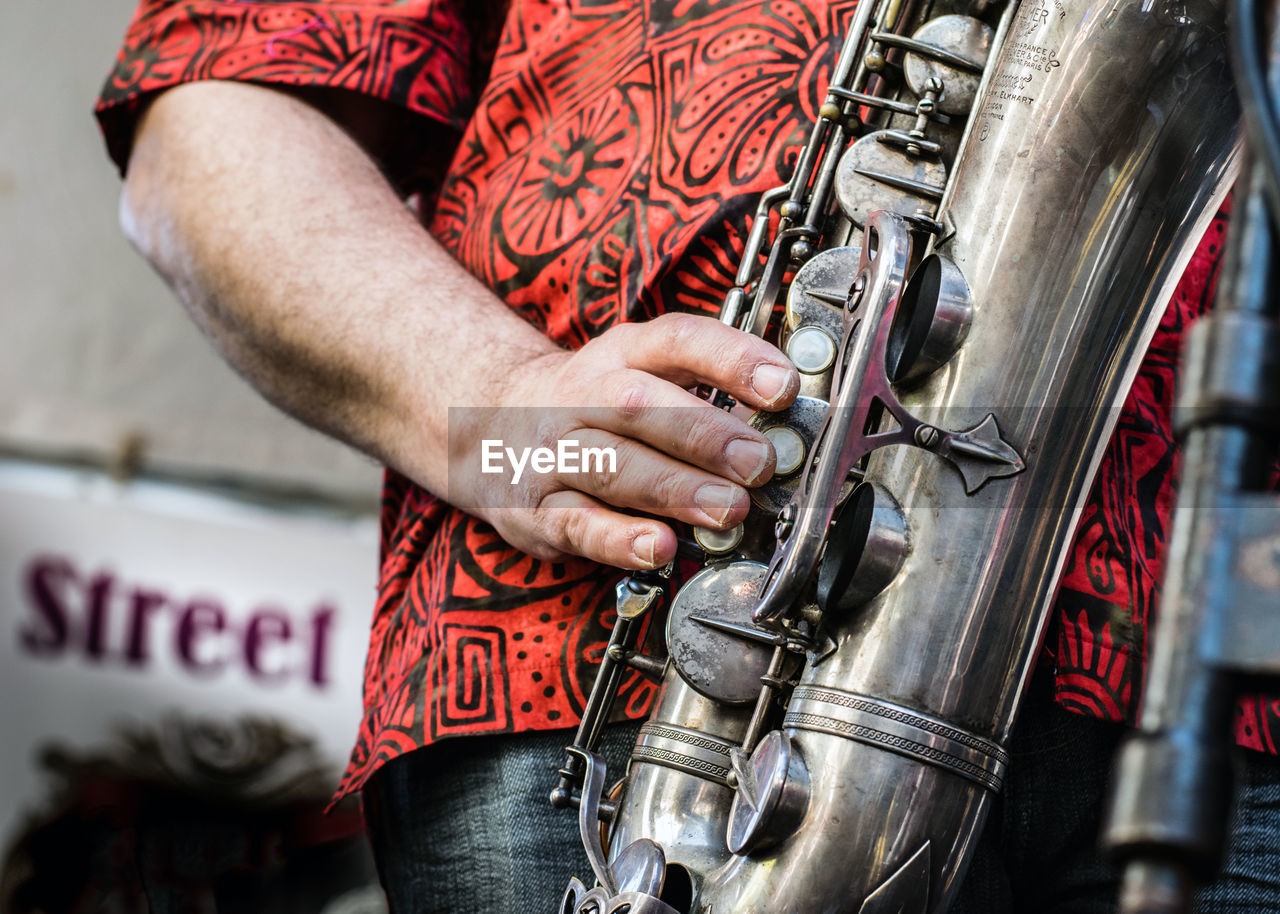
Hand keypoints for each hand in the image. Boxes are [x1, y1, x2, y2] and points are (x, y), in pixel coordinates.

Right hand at [452, 313, 799, 569]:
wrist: (488, 426)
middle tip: (759, 463)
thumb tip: (788, 426)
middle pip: (641, 404)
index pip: (677, 341)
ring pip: (614, 465)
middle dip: (706, 434)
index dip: (732, 359)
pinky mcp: (535, 508)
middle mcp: (583, 394)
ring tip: (727, 508)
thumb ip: (705, 393)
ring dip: (675, 488)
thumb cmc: (590, 405)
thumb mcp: (639, 374)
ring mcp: (555, 451)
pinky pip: (577, 522)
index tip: (782, 385)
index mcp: (621, 354)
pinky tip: (659, 547)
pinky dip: (620, 538)